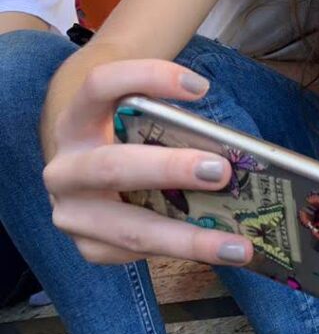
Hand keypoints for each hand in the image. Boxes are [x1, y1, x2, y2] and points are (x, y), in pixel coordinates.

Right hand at [42, 59, 252, 265]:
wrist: (88, 177)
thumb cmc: (129, 142)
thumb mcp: (140, 125)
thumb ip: (173, 127)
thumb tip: (239, 152)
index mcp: (77, 121)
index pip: (101, 85)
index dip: (148, 79)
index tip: (200, 87)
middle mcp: (65, 168)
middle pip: (113, 166)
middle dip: (170, 170)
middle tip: (220, 171)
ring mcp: (71, 213)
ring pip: (131, 229)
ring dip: (189, 239)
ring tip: (238, 247)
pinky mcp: (87, 247)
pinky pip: (138, 254)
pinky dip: (182, 254)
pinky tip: (217, 254)